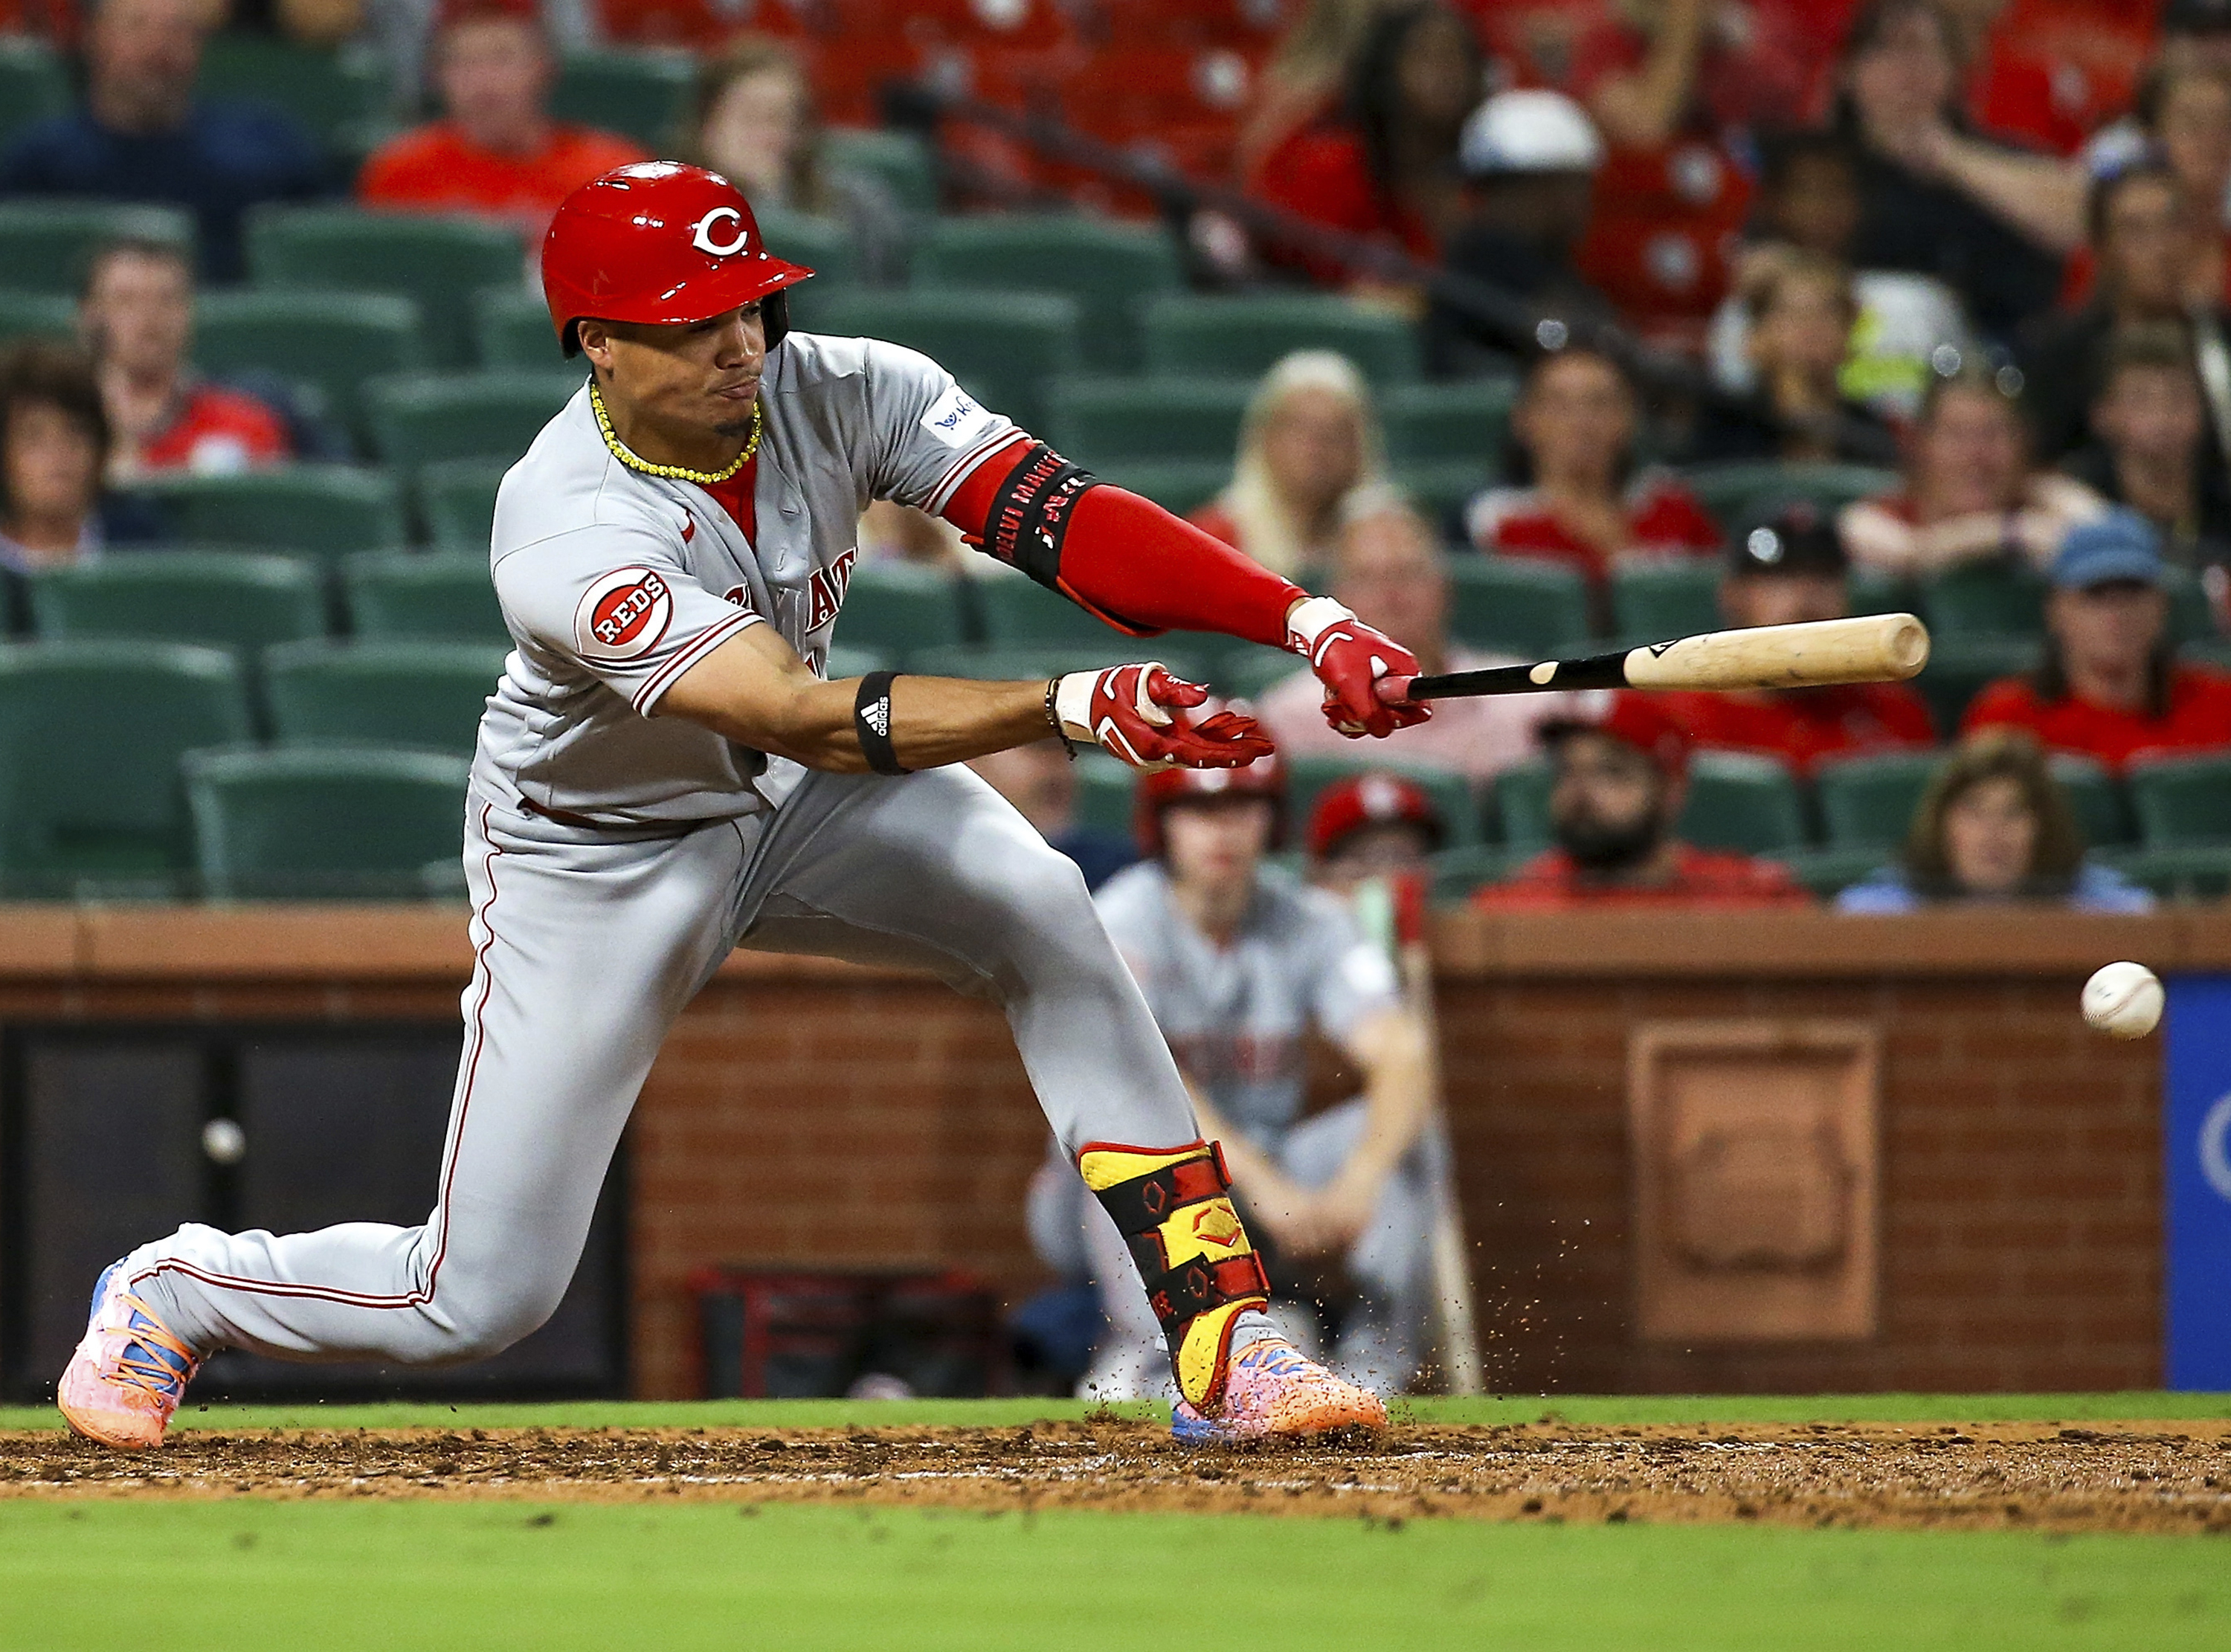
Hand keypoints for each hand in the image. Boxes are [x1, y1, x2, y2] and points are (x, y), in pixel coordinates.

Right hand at [1052, 663, 1276, 770]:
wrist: (1078, 707)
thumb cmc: (1107, 692)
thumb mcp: (1138, 684)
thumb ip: (1170, 691)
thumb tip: (1201, 696)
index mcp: (1154, 746)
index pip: (1199, 754)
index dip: (1229, 752)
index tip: (1254, 751)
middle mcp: (1158, 756)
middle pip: (1205, 755)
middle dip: (1236, 750)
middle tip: (1268, 746)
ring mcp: (1157, 753)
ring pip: (1198, 748)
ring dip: (1224, 739)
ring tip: (1253, 729)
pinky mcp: (1156, 743)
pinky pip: (1187, 741)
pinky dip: (1207, 732)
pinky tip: (1227, 722)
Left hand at [1284, 596, 1430, 739]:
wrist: (1316, 632)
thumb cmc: (1338, 650)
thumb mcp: (1352, 685)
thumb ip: (1369, 713)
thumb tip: (1382, 731)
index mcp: (1406, 671)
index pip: (1419, 711)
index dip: (1396, 719)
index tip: (1373, 711)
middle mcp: (1399, 678)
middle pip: (1392, 719)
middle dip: (1363, 719)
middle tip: (1342, 706)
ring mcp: (1382, 684)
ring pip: (1373, 718)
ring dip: (1349, 717)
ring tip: (1331, 703)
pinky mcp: (1366, 688)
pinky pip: (1360, 713)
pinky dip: (1344, 712)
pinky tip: (1330, 702)